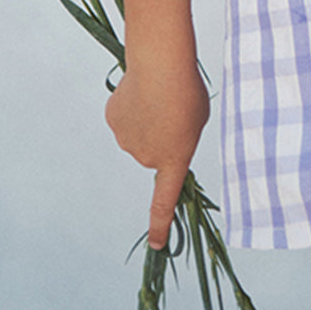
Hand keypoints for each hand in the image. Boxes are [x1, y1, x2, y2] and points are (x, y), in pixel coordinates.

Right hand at [105, 60, 209, 249]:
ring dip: (147, 118)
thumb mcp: (197, 118)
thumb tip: (160, 140)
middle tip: (173, 107)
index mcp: (173, 161)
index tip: (157, 246)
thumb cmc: (188, 89)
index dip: (161, 225)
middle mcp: (147, 158)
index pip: (165, 202)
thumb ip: (181, 137)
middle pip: (155, 151)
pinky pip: (125, 116)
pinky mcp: (113, 120)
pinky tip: (142, 88)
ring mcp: (126, 141)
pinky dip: (133, 105)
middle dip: (163, 134)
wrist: (160, 63)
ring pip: (138, 133)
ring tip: (159, 94)